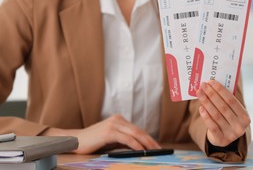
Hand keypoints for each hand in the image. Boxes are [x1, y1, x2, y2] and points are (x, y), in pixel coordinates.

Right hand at [41, 114, 160, 153]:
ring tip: (154, 151)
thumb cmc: (92, 142)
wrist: (74, 141)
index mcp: (119, 120)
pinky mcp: (109, 132)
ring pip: (136, 134)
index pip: (138, 130)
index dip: (149, 138)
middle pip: (139, 131)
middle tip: (160, 150)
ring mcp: (114, 124)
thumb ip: (123, 140)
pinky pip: (127, 139)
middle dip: (151, 141)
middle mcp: (118, 120)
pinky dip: (136, 145)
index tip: (157, 147)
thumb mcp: (111, 140)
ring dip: (146, 144)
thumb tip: (140, 148)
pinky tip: (142, 151)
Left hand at [196, 80, 250, 146]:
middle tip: (203, 85)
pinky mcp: (221, 140)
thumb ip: (226, 100)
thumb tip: (212, 85)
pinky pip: (212, 126)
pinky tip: (201, 107)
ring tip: (199, 93)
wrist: (224, 138)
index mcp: (245, 117)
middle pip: (223, 107)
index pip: (231, 100)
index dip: (220, 90)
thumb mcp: (232, 111)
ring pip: (216, 115)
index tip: (211, 82)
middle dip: (211, 94)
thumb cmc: (227, 119)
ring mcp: (231, 135)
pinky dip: (206, 116)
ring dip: (206, 102)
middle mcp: (240, 127)